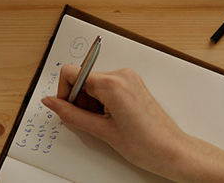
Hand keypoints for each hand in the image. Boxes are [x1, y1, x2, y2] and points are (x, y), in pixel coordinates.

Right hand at [41, 65, 223, 182]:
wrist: (171, 151)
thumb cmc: (146, 144)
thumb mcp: (101, 131)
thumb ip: (71, 114)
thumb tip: (51, 103)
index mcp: (112, 84)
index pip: (71, 72)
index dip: (64, 92)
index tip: (67, 108)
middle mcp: (121, 75)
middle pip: (82, 78)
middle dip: (79, 101)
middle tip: (89, 122)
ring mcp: (129, 78)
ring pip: (94, 84)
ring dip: (91, 103)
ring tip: (104, 123)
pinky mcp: (133, 84)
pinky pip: (107, 87)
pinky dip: (102, 102)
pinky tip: (111, 119)